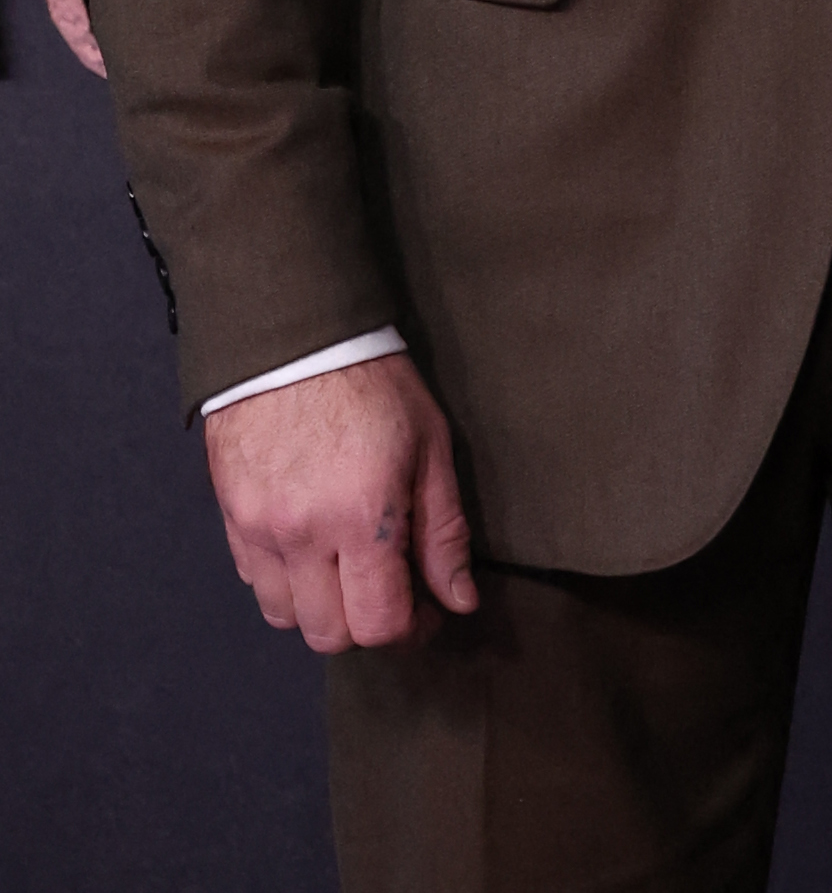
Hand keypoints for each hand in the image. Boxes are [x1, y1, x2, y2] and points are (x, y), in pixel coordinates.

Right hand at [205, 351, 477, 652]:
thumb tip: (459, 599)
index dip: (411, 629)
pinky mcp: (231, 519)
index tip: (425, 609)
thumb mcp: (430, 445)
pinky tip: (309, 546)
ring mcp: (260, 531)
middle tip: (388, 588)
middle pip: (329, 635)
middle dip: (365, 623)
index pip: (379, 623)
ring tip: (346, 567)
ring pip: (285, 618)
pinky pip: (255, 583)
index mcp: (362, 518)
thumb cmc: (372, 383)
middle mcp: (303, 535)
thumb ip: (443, 531)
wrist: (293, 338)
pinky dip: (284, 581)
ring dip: (320, 607)